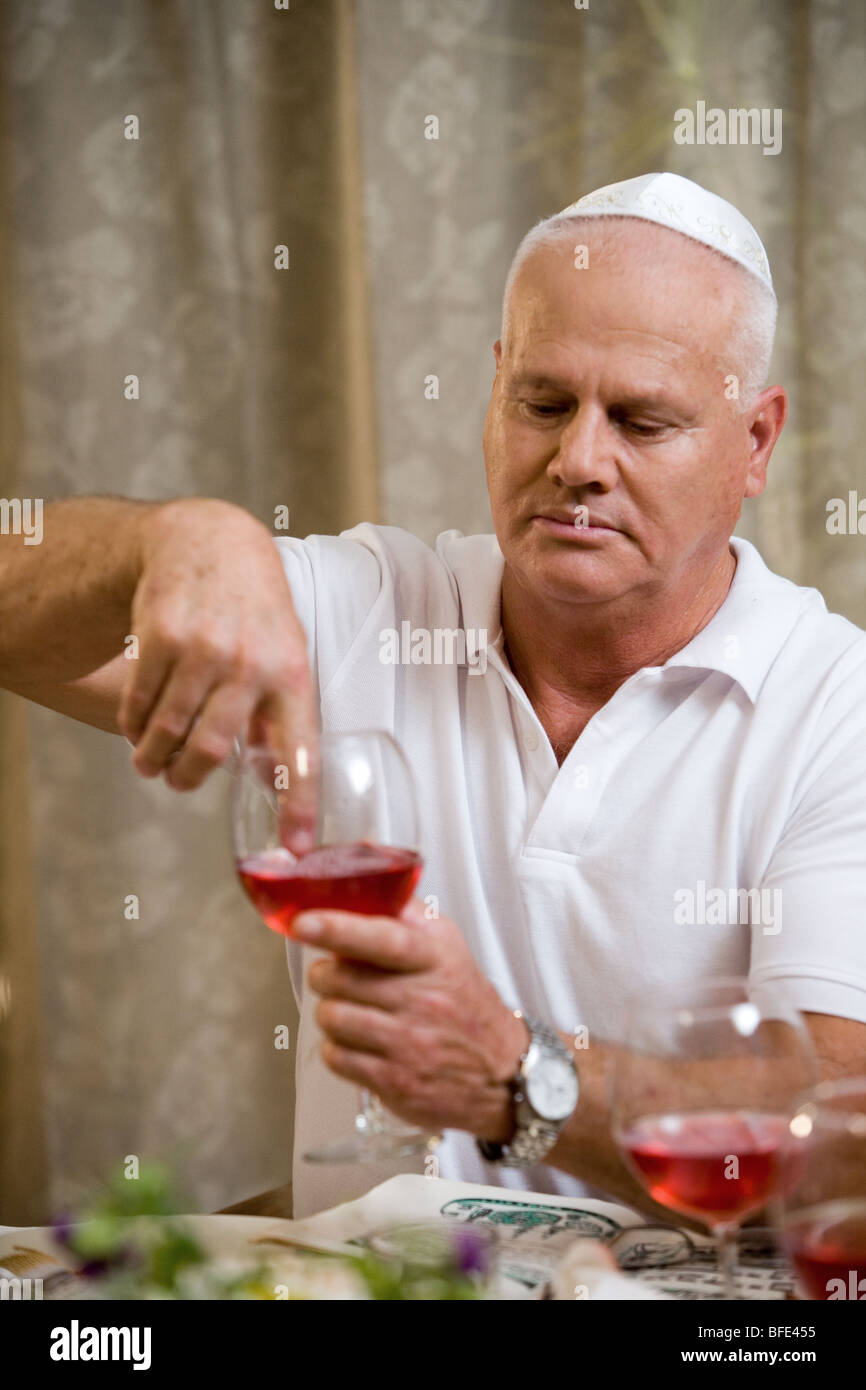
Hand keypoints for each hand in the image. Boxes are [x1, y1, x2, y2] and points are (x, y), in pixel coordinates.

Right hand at [118, 499, 316, 793]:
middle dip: (186, 777)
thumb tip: (277, 781)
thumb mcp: (286, 653)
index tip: (293, 848)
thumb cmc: (256, 610)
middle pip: (210, 749)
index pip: (300, 751)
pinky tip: (137, 725)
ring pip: (168, 730)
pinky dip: (133, 724)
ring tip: (151, 762)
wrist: (210, 542)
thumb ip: (280, 714)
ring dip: (153, 757)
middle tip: (177, 781)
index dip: (298, 803)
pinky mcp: (162, 635)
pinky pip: (139, 702)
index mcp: (291, 676)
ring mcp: (204, 649)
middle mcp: (250, 664)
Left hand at [294, 897, 527, 1138]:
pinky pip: (335, 1057)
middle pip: (339, 979)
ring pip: (331, 1017)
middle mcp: (421, 1000)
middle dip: (327, 975)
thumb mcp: (447, 946)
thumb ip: (406, 912)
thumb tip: (368, 870)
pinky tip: (359, 1043)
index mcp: (433, 959)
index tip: (304, 922)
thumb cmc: (464, 1002)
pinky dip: (338, 1049)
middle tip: (339, 977)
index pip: (382, 937)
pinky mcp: (394, 1081)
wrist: (502, 1072)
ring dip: (332, 1012)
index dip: (338, 928)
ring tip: (353, 1011)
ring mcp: (407, 1043)